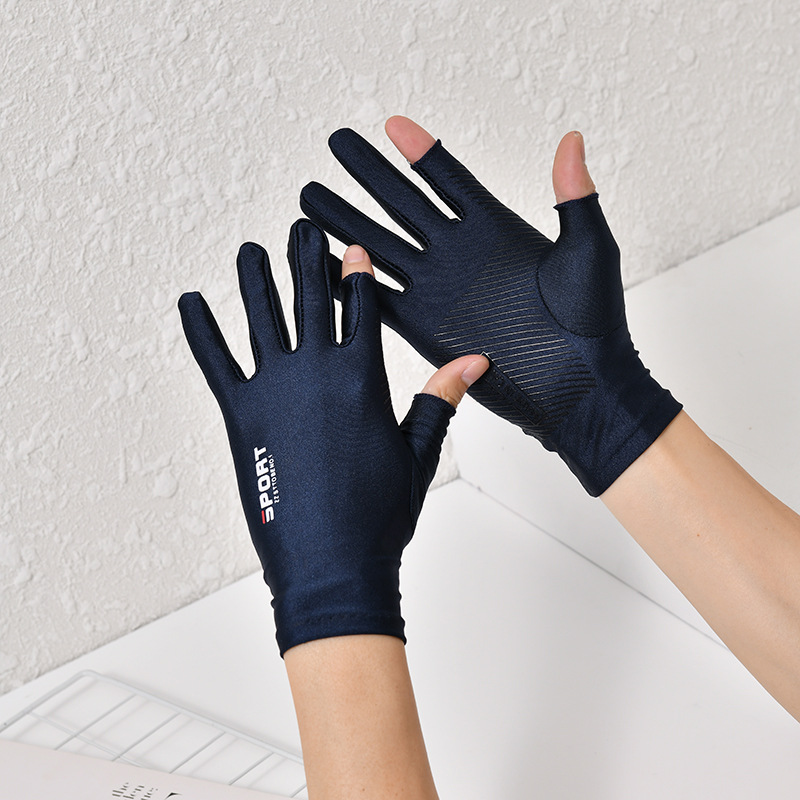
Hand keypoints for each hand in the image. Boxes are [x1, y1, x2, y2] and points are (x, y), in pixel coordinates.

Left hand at [178, 220, 486, 653]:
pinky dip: (200, 329)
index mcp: (364, 378)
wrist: (332, 565)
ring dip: (256, 279)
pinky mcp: (239, 414)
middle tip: (300, 228)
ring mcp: (274, 389)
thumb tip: (474, 361)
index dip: (357, 273)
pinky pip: (215, 360)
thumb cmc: (379, 516)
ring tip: (251, 250)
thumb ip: (440, 399)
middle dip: (307, 259)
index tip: (351, 248)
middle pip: (312, 298)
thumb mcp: (419, 453)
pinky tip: (190, 302)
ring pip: (263, 317)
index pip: (362, 307)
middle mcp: (317, 372)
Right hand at [300, 117, 680, 494]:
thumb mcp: (589, 250)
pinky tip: (327, 259)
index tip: (391, 125)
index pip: (448, 178)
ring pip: (381, 245)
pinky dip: (351, 279)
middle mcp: (459, 255)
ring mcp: (438, 290)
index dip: (420, 152)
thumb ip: (574, 196)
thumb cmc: (594, 323)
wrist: (578, 388)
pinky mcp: (424, 326)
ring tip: (311, 198)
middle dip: (367, 174)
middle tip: (336, 145)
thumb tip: (572, 140)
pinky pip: (378, 296)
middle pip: (402, 203)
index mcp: (495, 230)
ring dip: (346, 221)